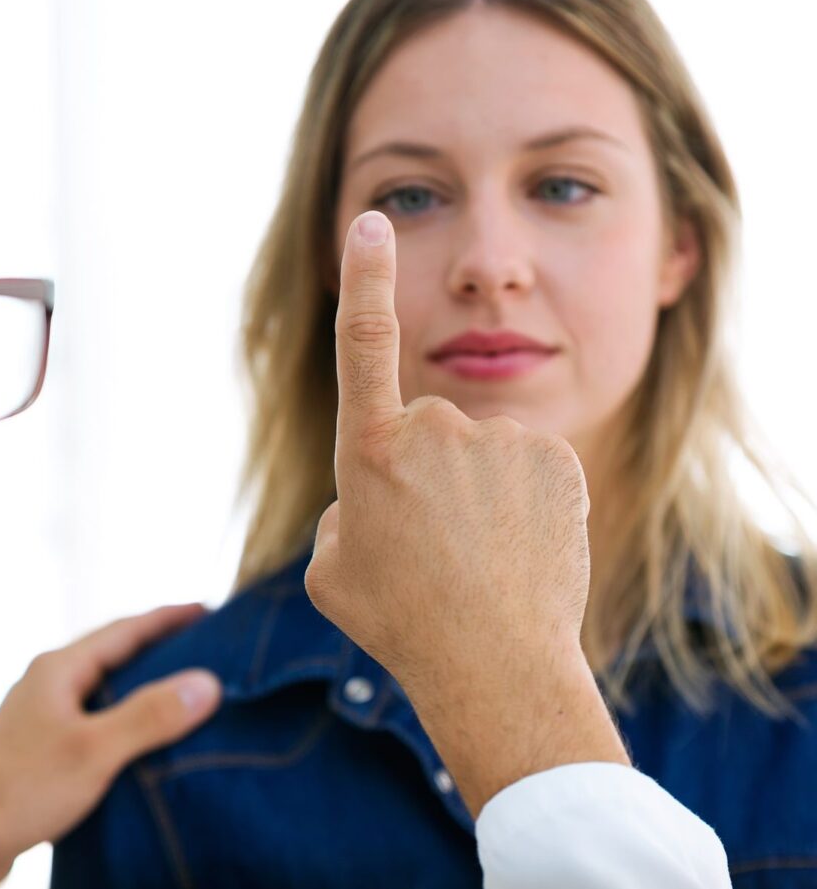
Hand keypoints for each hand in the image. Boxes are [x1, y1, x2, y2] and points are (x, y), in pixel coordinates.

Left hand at [0, 605, 220, 888]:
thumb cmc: (20, 790)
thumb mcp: (95, 751)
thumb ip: (150, 715)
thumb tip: (208, 682)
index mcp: (59, 668)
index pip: (125, 628)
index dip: (168, 617)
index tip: (208, 611)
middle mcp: (48, 680)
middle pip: (114, 651)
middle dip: (159, 645)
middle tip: (204, 645)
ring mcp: (41, 713)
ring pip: (103, 685)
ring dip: (141, 680)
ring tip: (181, 686)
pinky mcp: (39, 745)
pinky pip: (94, 714)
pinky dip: (124, 713)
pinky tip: (141, 735)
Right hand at [305, 210, 627, 813]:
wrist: (495, 666)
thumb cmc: (399, 621)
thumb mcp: (332, 568)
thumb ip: (346, 509)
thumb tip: (375, 490)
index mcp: (371, 449)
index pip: (364, 343)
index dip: (367, 278)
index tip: (372, 223)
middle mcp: (436, 429)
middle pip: (425, 429)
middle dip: (423, 472)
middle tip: (432, 545)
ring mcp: (501, 442)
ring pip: (478, 449)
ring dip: (474, 489)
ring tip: (477, 556)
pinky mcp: (555, 459)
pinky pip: (526, 463)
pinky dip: (521, 495)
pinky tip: (519, 545)